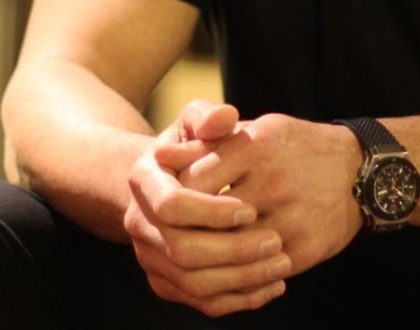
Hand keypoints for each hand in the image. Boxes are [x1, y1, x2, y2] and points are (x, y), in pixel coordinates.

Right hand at [124, 100, 291, 316]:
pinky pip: (201, 302)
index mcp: (143, 180)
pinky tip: (272, 285)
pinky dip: (238, 299)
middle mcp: (138, 223)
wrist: (172, 178)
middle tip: (275, 242)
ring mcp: (149, 257)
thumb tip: (225, 117)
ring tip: (281, 264)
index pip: (172, 205)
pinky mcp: (166, 282)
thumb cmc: (193, 143)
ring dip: (240, 278)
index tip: (250, 208)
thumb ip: (209, 117)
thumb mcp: (196, 121)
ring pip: (193, 283)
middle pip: (182, 251)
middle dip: (232, 250)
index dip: (211, 211)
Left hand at [160, 113, 363, 278]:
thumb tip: (162, 160)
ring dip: (208, 254)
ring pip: (230, 251)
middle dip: (184, 229)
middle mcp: (273, 180)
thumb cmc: (294, 146)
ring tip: (194, 251)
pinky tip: (225, 267)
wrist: (358, 169)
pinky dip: (237, 274)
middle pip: (207, 219)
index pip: (192, 178)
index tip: (169, 200)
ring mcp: (291, 217)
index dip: (174, 194)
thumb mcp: (257, 129)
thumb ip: (211, 142)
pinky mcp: (305, 248)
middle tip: (174, 231)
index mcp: (256, 146)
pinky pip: (258, 272)